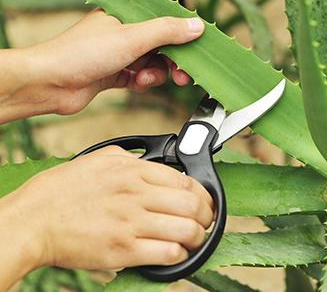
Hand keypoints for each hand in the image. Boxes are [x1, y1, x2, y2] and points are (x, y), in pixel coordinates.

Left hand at [0, 10, 204, 121]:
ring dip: (154, 73)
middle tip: (184, 74)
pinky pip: (139, 76)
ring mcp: (119, 53)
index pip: (164, 20)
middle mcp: (123, 31)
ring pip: (152, 62)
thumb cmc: (81, 53)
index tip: (197, 49)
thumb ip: (166, 31)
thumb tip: (196, 25)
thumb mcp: (131, 37)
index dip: (182, 35)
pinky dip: (142, 81)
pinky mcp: (114, 73)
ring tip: (145, 78)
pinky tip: (137, 83)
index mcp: (126, 14)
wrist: (50, 83)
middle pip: (161, 44)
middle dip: (173, 60)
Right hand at [9, 147, 213, 273]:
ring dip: (197, 236)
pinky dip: (178, 254)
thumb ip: (129, 159)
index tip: (203, 200)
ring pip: (186, 229)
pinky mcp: (123, 249)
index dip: (201, 192)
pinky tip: (174, 251)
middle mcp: (136, 193)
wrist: (35, 218)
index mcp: (131, 170)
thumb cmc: (62, 189)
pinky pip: (167, 253)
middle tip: (204, 220)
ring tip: (194, 238)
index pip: (184, 179)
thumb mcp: (99, 159)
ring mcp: (131, 222)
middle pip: (192, 203)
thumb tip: (149, 163)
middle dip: (206, 214)